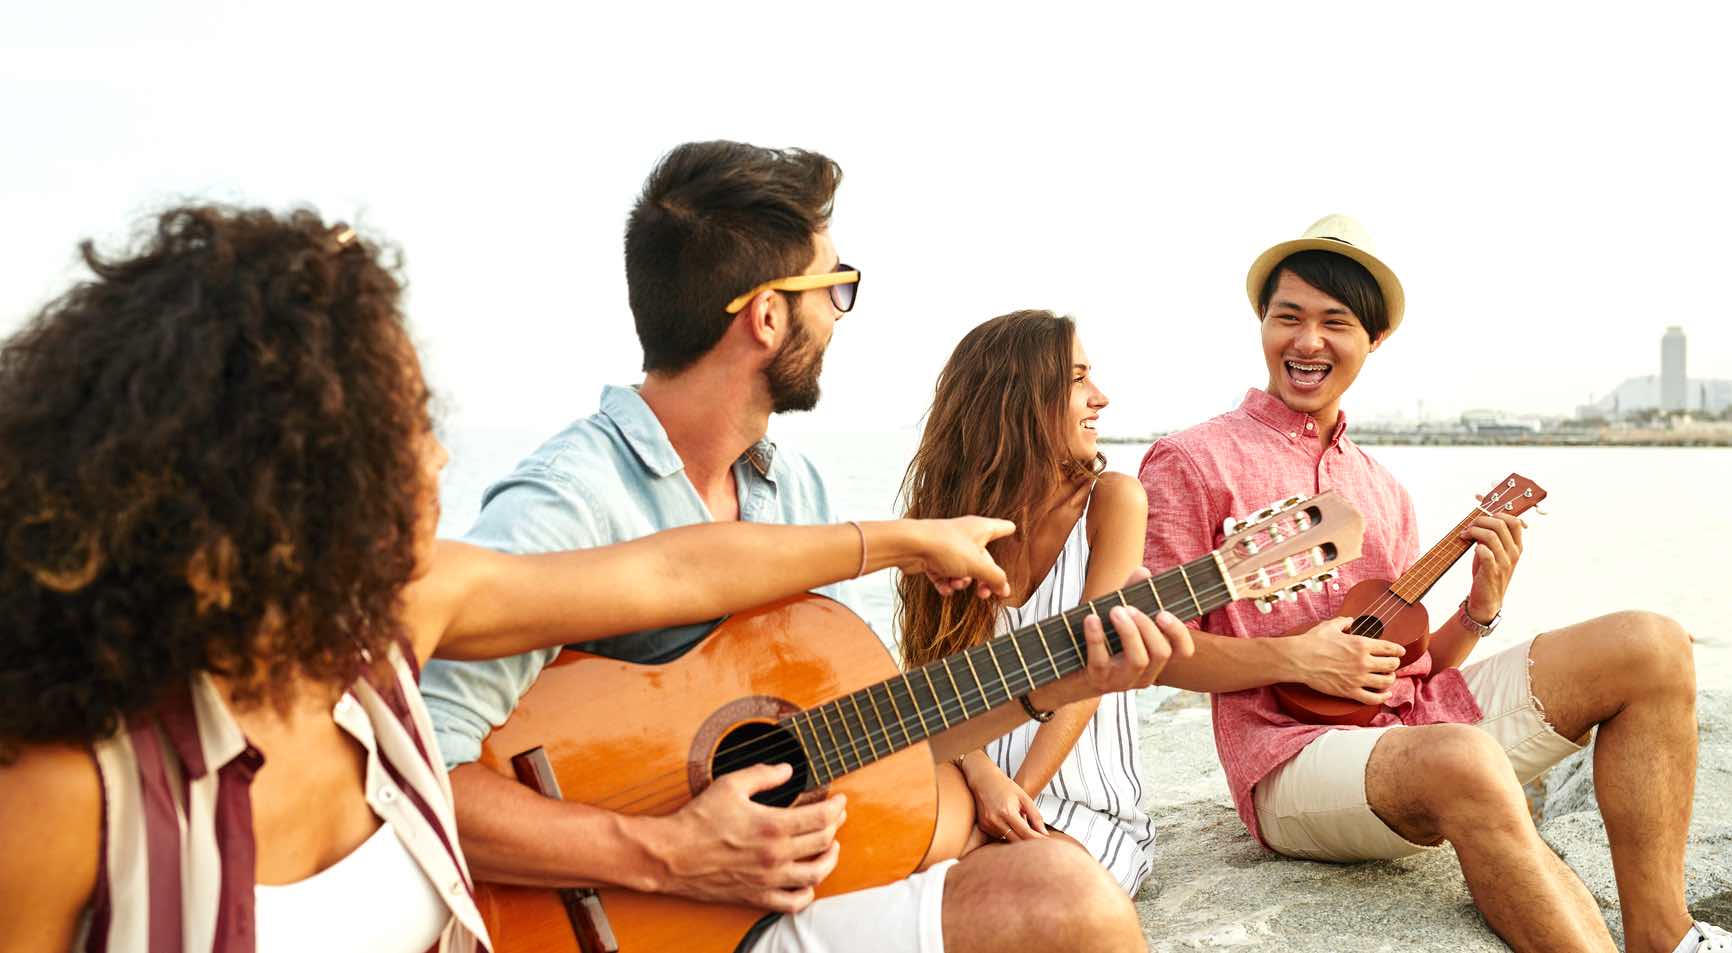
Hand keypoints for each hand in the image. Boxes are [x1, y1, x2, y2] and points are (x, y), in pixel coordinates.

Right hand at [645, 763, 845, 912]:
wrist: (671, 855)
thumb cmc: (698, 819)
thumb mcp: (731, 784)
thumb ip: (763, 774)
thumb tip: (787, 769)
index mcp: (773, 826)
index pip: (821, 817)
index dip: (837, 806)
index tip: (840, 799)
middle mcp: (775, 856)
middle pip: (823, 842)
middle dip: (836, 825)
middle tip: (836, 815)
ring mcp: (768, 879)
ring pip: (815, 875)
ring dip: (830, 859)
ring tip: (831, 847)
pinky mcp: (756, 896)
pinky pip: (792, 903)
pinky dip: (807, 894)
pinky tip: (808, 881)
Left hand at [904, 516, 1014, 598]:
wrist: (909, 545)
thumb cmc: (944, 546)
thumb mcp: (977, 565)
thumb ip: (994, 578)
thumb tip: (1005, 589)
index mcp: (980, 529)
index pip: (1002, 527)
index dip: (1008, 531)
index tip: (1014, 531)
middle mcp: (966, 535)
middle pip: (983, 559)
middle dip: (983, 578)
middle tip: (984, 593)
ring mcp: (949, 546)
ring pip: (963, 568)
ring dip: (961, 581)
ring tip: (956, 584)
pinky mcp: (933, 556)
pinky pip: (945, 574)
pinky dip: (945, 583)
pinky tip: (944, 588)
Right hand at [961, 756, 1046, 842]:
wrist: (983, 779)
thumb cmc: (1006, 786)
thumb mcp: (1024, 798)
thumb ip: (1035, 816)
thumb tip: (1044, 834)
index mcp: (1007, 812)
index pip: (1026, 833)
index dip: (1038, 840)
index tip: (1048, 844)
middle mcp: (995, 820)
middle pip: (1017, 841)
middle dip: (1029, 843)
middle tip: (1041, 843)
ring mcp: (988, 825)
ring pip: (1008, 840)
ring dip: (1018, 838)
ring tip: (1022, 824)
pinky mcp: (983, 826)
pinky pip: (999, 836)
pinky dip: (1008, 833)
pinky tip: (1010, 823)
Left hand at [1079, 567, 1195, 693]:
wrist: (1067, 668)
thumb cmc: (1100, 639)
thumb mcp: (1118, 616)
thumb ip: (1132, 594)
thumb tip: (1143, 571)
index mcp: (1155, 658)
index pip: (1183, 651)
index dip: (1179, 632)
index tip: (1163, 613)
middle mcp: (1144, 673)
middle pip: (1161, 653)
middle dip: (1148, 626)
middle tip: (1129, 608)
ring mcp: (1122, 680)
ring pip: (1139, 660)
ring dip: (1130, 632)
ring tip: (1115, 610)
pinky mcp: (1098, 679)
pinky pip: (1101, 660)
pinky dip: (1096, 637)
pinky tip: (1091, 618)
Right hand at [1290, 616, 1403, 702]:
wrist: (1299, 659)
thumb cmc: (1313, 641)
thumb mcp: (1329, 626)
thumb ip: (1343, 621)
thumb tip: (1349, 620)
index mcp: (1361, 644)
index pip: (1390, 648)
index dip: (1398, 650)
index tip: (1400, 651)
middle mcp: (1364, 661)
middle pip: (1392, 665)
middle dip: (1394, 664)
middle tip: (1392, 663)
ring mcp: (1358, 678)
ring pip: (1386, 681)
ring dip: (1390, 679)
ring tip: (1388, 677)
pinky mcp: (1350, 691)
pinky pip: (1373, 698)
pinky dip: (1383, 697)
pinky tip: (1385, 694)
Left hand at [1462, 496, 1525, 623]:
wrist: (1487, 599)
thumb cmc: (1488, 572)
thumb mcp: (1495, 551)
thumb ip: (1492, 536)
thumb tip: (1481, 517)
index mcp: (1517, 546)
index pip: (1515, 521)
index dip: (1498, 512)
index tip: (1482, 512)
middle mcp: (1514, 553)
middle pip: (1501, 524)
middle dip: (1481, 519)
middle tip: (1469, 526)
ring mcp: (1504, 562)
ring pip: (1491, 535)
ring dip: (1474, 531)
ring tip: (1465, 534)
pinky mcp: (1492, 571)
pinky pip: (1485, 551)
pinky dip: (1476, 545)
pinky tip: (1470, 546)